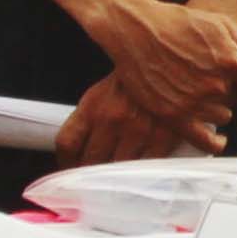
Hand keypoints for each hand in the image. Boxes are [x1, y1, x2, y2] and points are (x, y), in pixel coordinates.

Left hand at [55, 78, 187, 166]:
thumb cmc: (135, 80)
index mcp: (94, 105)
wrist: (171, 61)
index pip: (67, 143)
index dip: (65, 162)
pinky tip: (141, 166)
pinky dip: (142, 171)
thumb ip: (88, 121)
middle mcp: (113, 118)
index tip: (68, 169)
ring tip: (118, 171)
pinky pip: (146, 167)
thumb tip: (78, 153)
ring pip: (118, 168)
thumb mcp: (104, 93)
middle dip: (89, 172)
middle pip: (91, 161)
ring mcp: (140, 129)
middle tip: (93, 176)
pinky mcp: (164, 137)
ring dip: (116, 173)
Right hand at [81, 0, 236, 135]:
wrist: (136, 30)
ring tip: (201, 93)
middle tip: (212, 79)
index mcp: (230, 60)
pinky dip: (213, 143)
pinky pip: (203, 140)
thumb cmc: (177, 24)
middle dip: (229, 91)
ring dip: (217, 108)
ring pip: (223, 116)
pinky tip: (217, 141)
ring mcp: (194, 102)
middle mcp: (215, 85)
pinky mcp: (174, 115)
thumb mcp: (219, 23)